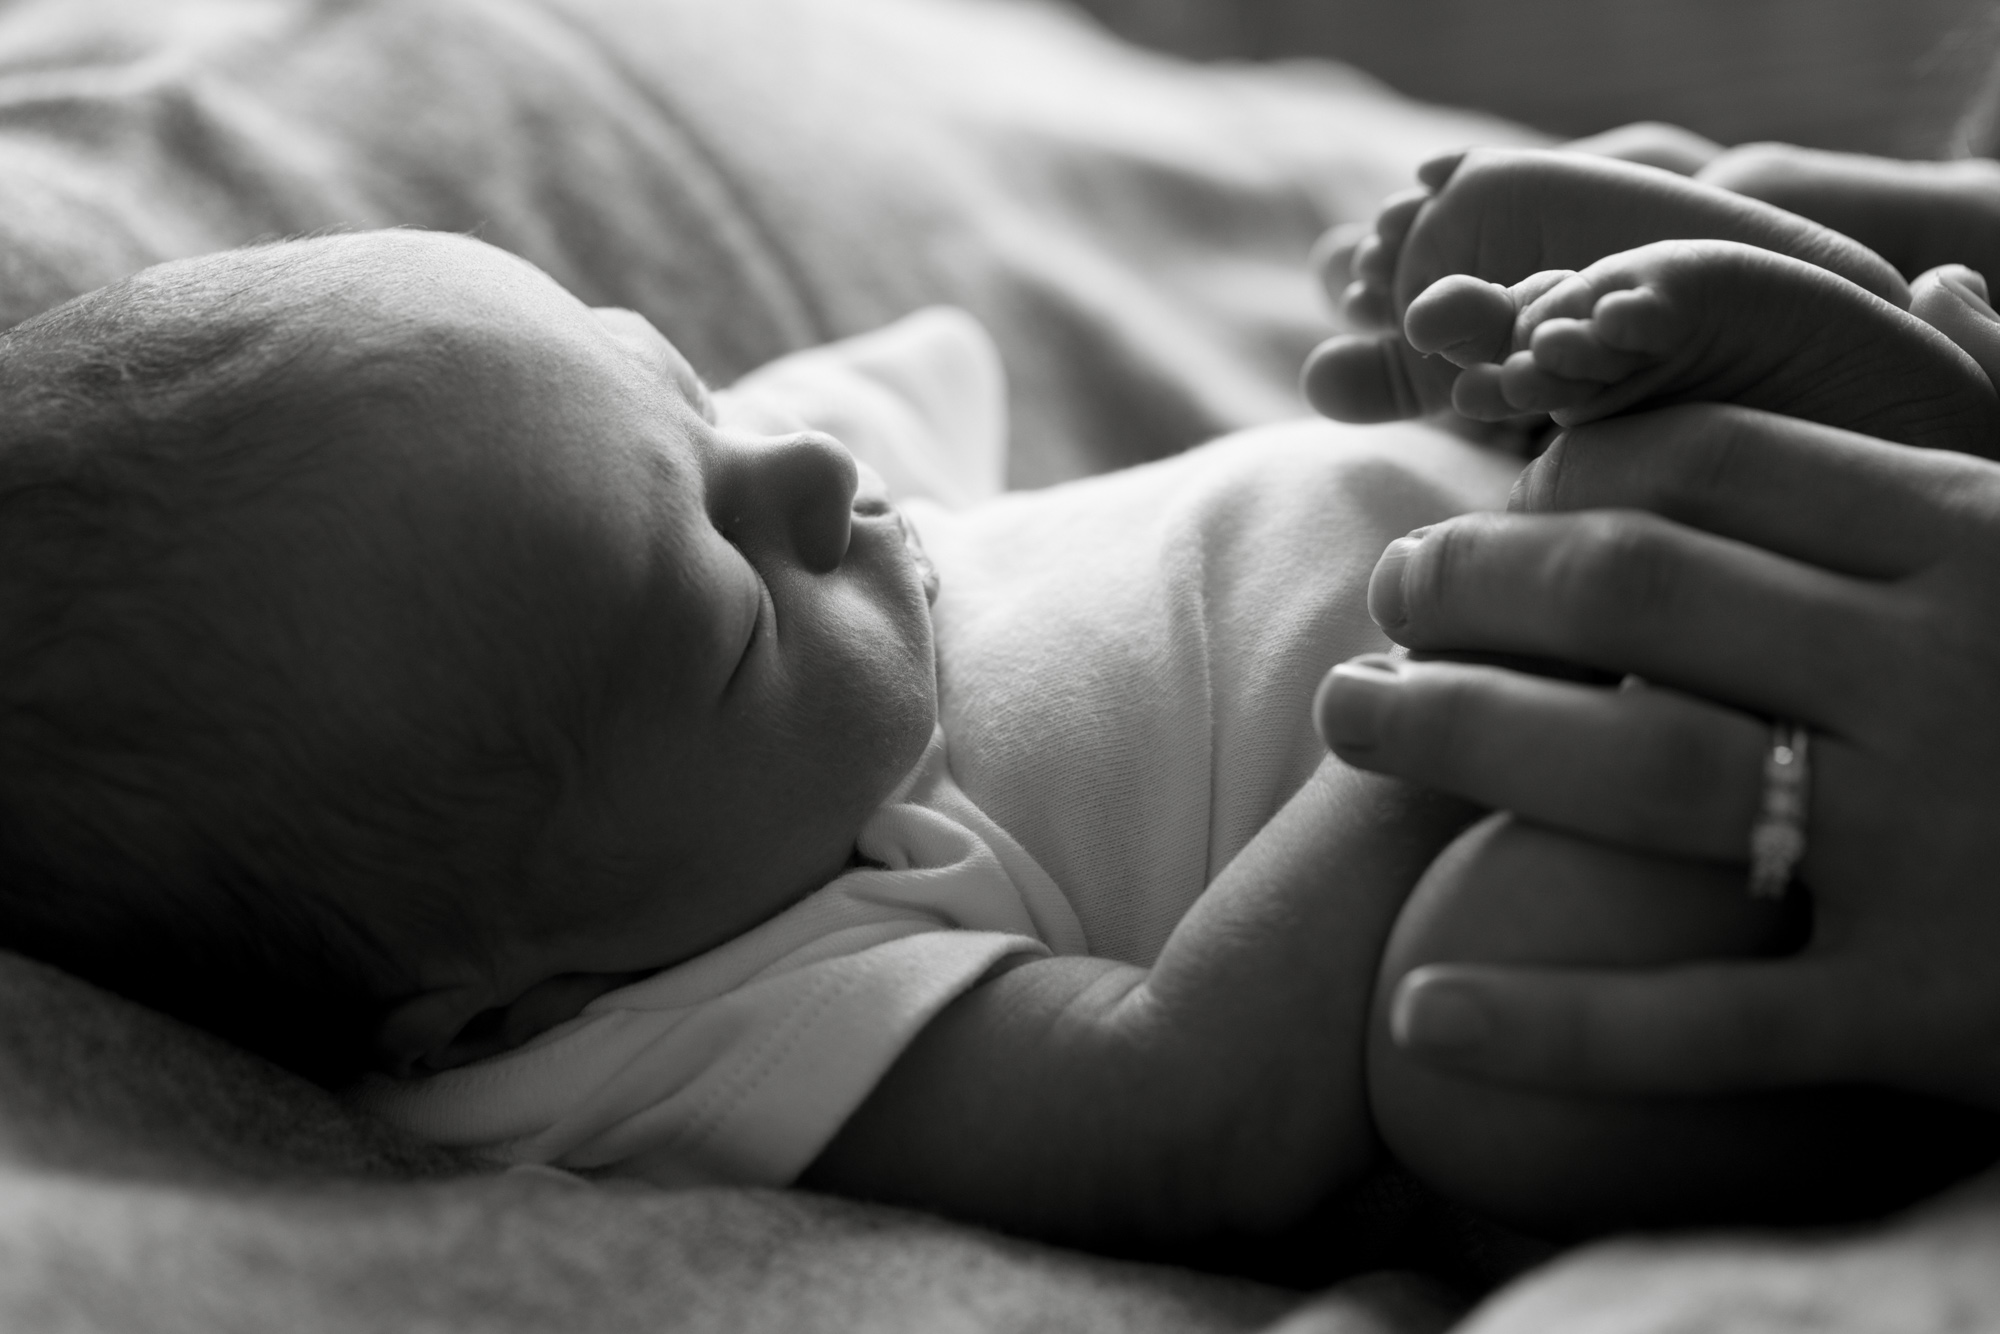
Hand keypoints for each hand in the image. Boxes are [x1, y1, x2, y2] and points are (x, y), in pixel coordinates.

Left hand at [1314, 403, 1999, 1107]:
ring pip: (1627, 768)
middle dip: (1462, 579)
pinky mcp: (1930, 1011)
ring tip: (1339, 720)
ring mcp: (1935, 843)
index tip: (1478, 506)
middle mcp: (1945, 673)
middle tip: (1376, 598)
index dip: (1551, 479)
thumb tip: (1929, 289)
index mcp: (1980, 545)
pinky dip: (1547, 1023)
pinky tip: (1416, 1012)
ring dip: (1446, 734)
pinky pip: (1699, 1023)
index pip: (1707, 466)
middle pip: (1626, 587)